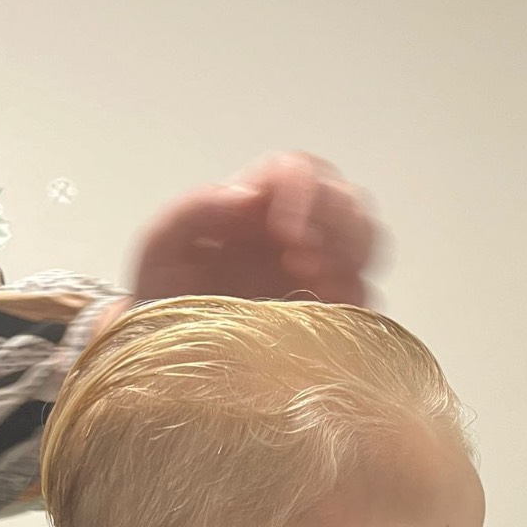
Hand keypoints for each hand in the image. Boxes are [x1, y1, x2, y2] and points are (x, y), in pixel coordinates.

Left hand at [128, 151, 379, 306]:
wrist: (165, 355)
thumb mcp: (160, 248)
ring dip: (352, 257)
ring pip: (366, 240)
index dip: (304, 192)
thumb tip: (247, 195)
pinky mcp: (327, 311)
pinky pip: (364, 294)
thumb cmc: (161, 297)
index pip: (298, 171)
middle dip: (337, 225)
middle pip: (346, 199)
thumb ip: (193, 211)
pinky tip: (320, 310)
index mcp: (255, 203)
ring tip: (313, 284)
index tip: (285, 233)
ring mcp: (314, 270)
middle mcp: (292, 230)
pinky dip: (354, 297)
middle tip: (301, 263)